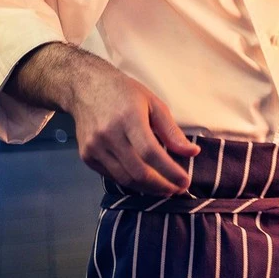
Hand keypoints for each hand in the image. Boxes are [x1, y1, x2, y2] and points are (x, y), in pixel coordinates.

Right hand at [68, 63, 200, 194]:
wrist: (86, 88)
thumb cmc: (125, 93)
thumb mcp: (154, 104)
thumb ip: (172, 131)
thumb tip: (192, 152)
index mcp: (129, 119)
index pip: (151, 153)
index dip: (170, 171)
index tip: (185, 182)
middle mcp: (109, 136)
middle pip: (138, 171)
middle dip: (161, 186)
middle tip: (177, 189)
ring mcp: (94, 148)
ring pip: (124, 179)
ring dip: (147, 188)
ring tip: (164, 188)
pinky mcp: (86, 156)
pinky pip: (111, 176)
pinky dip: (130, 181)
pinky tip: (144, 180)